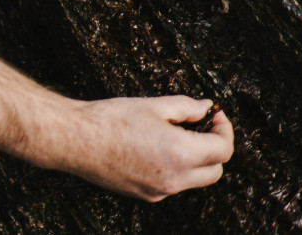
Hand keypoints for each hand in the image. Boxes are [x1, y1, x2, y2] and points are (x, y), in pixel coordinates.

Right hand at [57, 96, 233, 201]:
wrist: (77, 140)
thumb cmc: (111, 119)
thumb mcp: (154, 105)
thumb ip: (187, 107)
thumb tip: (206, 107)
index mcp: (181, 154)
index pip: (223, 149)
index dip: (224, 129)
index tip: (214, 115)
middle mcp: (174, 179)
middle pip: (215, 171)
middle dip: (215, 148)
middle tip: (202, 126)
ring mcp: (159, 191)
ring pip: (194, 180)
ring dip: (196, 160)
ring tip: (177, 134)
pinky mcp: (145, 195)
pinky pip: (173, 184)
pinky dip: (175, 168)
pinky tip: (157, 148)